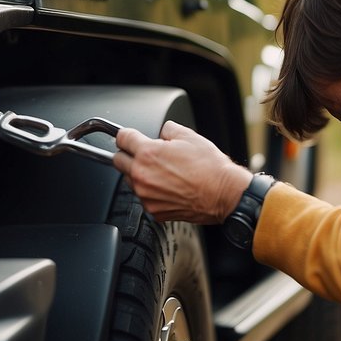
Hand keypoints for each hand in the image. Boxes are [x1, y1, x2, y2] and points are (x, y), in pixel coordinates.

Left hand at [113, 121, 252, 223]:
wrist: (223, 194)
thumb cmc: (210, 168)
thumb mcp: (189, 136)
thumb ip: (168, 130)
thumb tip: (162, 132)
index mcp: (148, 153)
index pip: (121, 138)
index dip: (127, 136)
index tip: (129, 138)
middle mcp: (142, 175)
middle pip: (118, 160)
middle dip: (128, 154)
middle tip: (143, 154)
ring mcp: (146, 195)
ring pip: (130, 180)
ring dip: (139, 175)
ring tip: (163, 173)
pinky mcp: (153, 211)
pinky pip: (144, 197)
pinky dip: (151, 192)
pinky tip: (169, 187)